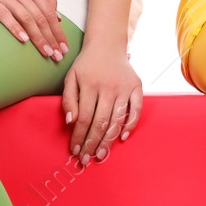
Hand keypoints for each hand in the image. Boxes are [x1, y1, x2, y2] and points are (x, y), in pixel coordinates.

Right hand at [0, 0, 67, 60]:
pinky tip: (23, 39)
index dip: (58, 30)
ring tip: (45, 52)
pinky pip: (5, 15)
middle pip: (40, 16)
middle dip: (51, 37)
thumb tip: (58, 18)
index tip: (64, 47)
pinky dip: (15, 27)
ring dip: (38, 37)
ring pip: (26, 17)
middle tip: (58, 55)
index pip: (49, 11)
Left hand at [60, 42, 141, 165]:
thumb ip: (68, 99)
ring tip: (101, 155)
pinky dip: (131, 124)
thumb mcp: (71, 77)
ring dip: (108, 140)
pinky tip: (122, 137)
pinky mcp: (137, 87)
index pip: (84, 118)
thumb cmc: (86, 64)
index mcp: (90, 84)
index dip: (79, 137)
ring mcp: (124, 87)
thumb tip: (70, 121)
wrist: (107, 45)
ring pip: (117, 119)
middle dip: (92, 143)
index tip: (75, 151)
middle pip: (100, 122)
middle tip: (87, 159)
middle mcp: (108, 87)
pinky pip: (136, 109)